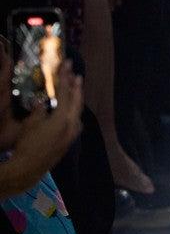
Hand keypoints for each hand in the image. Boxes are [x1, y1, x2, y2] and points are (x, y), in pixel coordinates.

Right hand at [0, 61, 84, 195]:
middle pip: (77, 102)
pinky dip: (74, 112)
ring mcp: (71, 135)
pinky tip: (70, 111)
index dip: (65, 78)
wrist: (28, 169)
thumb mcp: (30, 124)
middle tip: (76, 74)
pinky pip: (75, 122)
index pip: (65, 94)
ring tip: (75, 88)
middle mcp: (71, 126)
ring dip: (77, 99)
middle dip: (76, 87)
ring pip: (78, 112)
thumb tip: (42, 101)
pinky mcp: (68, 143)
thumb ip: (38, 110)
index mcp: (62, 119)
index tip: (67, 64)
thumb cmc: (27, 145)